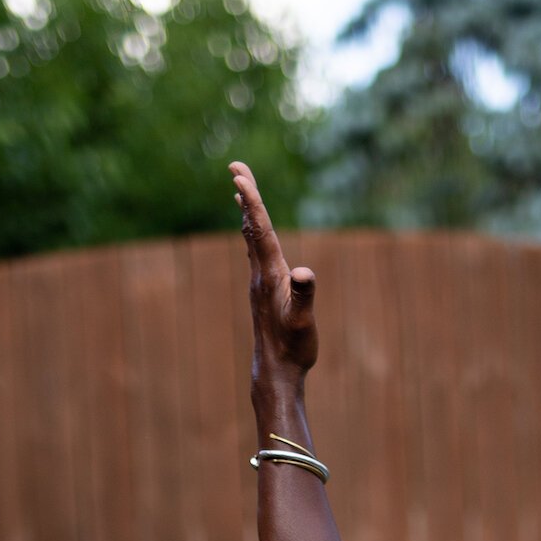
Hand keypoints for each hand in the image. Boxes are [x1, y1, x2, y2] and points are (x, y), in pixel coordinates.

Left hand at [229, 159, 317, 382]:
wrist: (276, 373)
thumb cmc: (294, 348)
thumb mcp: (303, 322)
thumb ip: (304, 295)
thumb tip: (303, 273)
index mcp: (271, 275)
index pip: (260, 230)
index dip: (252, 200)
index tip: (239, 175)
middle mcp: (260, 275)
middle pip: (251, 227)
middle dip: (246, 196)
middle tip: (236, 168)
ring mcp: (259, 284)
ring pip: (251, 239)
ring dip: (248, 213)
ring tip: (242, 192)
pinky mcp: (262, 293)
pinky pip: (255, 254)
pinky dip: (253, 235)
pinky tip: (252, 234)